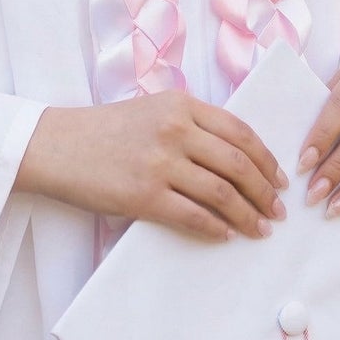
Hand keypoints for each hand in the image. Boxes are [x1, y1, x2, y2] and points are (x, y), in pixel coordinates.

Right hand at [15, 93, 288, 242]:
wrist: (60, 145)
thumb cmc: (106, 129)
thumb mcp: (153, 110)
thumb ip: (191, 122)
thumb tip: (236, 155)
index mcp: (180, 104)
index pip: (239, 131)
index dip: (267, 158)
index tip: (280, 178)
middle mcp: (175, 129)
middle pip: (238, 163)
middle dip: (265, 191)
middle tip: (278, 209)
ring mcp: (160, 163)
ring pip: (222, 193)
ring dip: (248, 214)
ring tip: (260, 228)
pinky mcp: (145, 196)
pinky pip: (194, 217)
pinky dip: (216, 228)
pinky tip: (226, 235)